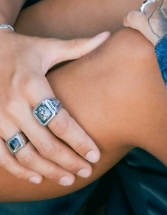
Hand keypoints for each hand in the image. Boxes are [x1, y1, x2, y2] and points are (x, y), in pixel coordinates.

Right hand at [0, 30, 109, 184]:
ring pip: (25, 154)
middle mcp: (14, 105)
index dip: (79, 140)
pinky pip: (3, 156)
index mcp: (32, 85)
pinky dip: (20, 170)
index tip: (95, 154)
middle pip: (45, 143)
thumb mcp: (47, 46)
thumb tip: (108, 35)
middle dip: (68, 160)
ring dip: (47, 171)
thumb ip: (78, 46)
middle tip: (87, 171)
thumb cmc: (21, 49)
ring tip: (68, 179)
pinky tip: (37, 178)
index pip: (60, 121)